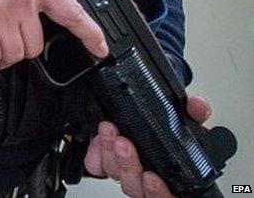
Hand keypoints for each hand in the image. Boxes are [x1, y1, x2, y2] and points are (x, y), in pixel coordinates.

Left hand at [84, 94, 212, 196]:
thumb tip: (197, 104)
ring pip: (115, 174)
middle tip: (123, 143)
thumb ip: (193, 112)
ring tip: (110, 132)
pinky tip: (97, 139)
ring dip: (110, 153)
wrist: (146, 118)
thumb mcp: (189, 120)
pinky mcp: (106, 164)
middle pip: (135, 186)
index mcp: (172, 177)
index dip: (158, 192)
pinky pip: (96, 166)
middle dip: (127, 164)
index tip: (152, 177)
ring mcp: (126, 173)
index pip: (167, 196)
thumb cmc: (173, 130)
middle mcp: (146, 180)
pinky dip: (96, 153)